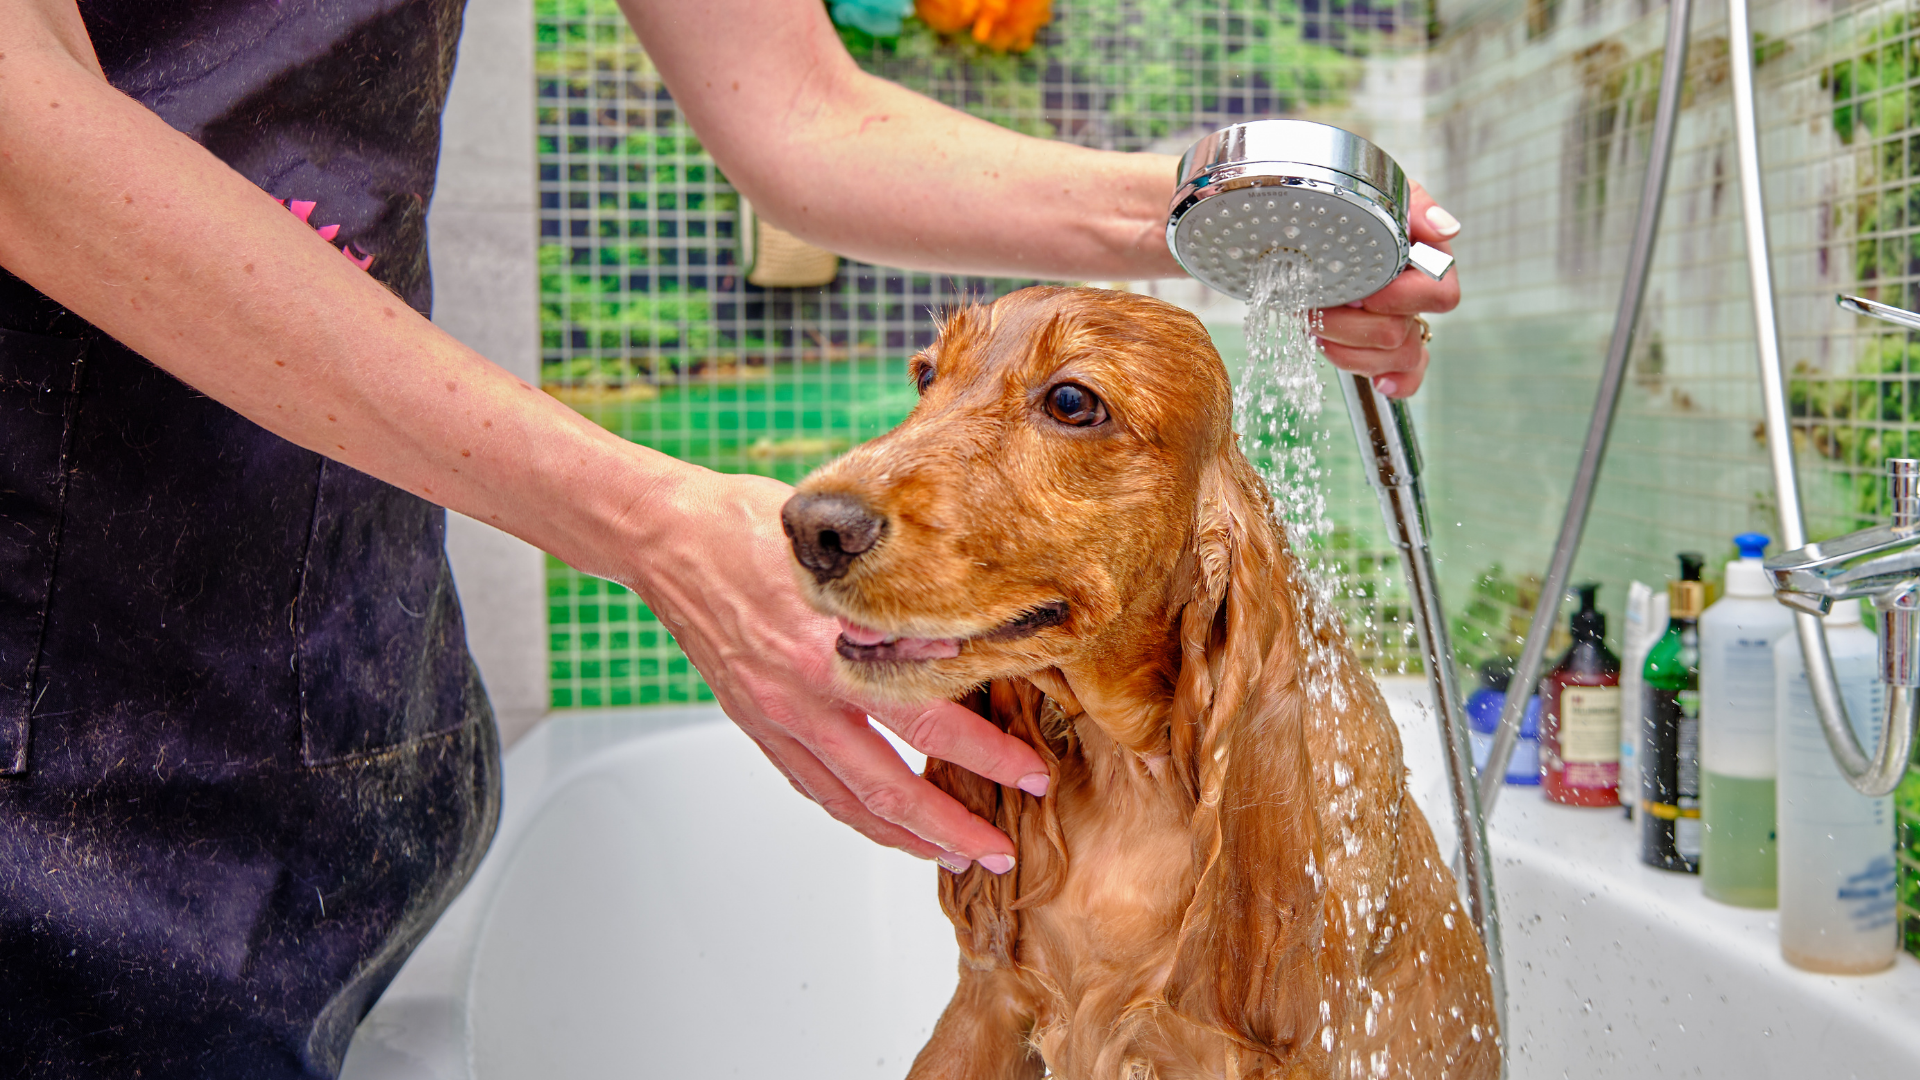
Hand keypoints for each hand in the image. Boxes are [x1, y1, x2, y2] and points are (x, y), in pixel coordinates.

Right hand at [624, 466, 1048, 873]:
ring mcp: (771, 717)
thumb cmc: (746, 525)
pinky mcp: (753, 722)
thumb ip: (894, 605)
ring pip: (847, 801)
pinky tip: (882, 822)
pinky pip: (810, 785)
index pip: (928, 721)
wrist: (664, 536)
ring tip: (950, 855)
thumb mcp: (836, 551)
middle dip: (951, 828)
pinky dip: (853, 812)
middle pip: (889, 787)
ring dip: (904, 837)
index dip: (986, 755)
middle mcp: (798, 697)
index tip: (1032, 773)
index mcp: (827, 653)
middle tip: (997, 851)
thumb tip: (958, 642)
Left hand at [1314, 181, 1460, 397]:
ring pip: (1395, 359)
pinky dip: (1395, 382)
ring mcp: (1403, 326)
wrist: (1315, 221)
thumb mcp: (1383, 194)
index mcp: (1426, 262)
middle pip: (1403, 337)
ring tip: (1317, 326)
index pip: (1441, 296)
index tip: (1364, 290)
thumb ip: (1416, 206)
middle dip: (1353, 326)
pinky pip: (1407, 378)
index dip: (1401, 300)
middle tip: (1321, 305)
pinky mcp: (1383, 347)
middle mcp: (1416, 298)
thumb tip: (1446, 229)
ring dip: (1348, 349)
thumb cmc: (1353, 205)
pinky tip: (1379, 381)